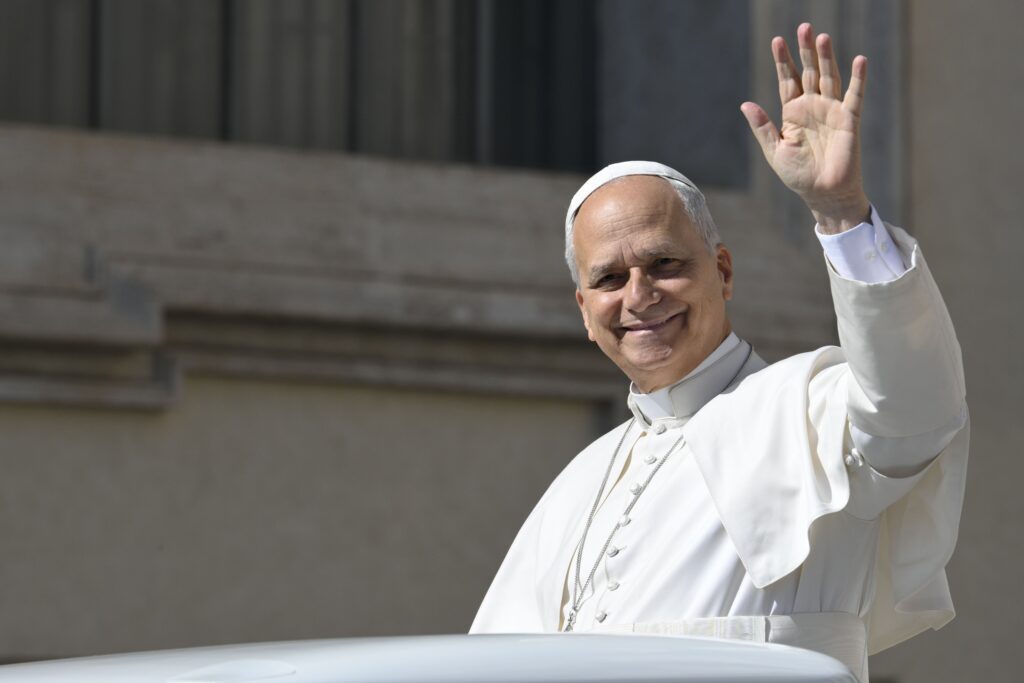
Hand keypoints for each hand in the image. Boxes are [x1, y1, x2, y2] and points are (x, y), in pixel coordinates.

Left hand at [741, 23, 870, 233]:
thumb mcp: (775, 150)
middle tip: (803, 27)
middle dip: (805, 51)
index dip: (783, 61)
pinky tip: (859, 60)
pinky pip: (855, 95)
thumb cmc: (799, 176)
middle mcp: (813, 107)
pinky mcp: (849, 120)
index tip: (777, 41)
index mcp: (793, 113)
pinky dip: (858, 78)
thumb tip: (745, 103)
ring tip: (821, 37)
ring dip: (826, 57)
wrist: (823, 194)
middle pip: (808, 72)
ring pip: (829, 77)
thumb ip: (762, 127)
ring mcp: (832, 111)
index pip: (787, 80)